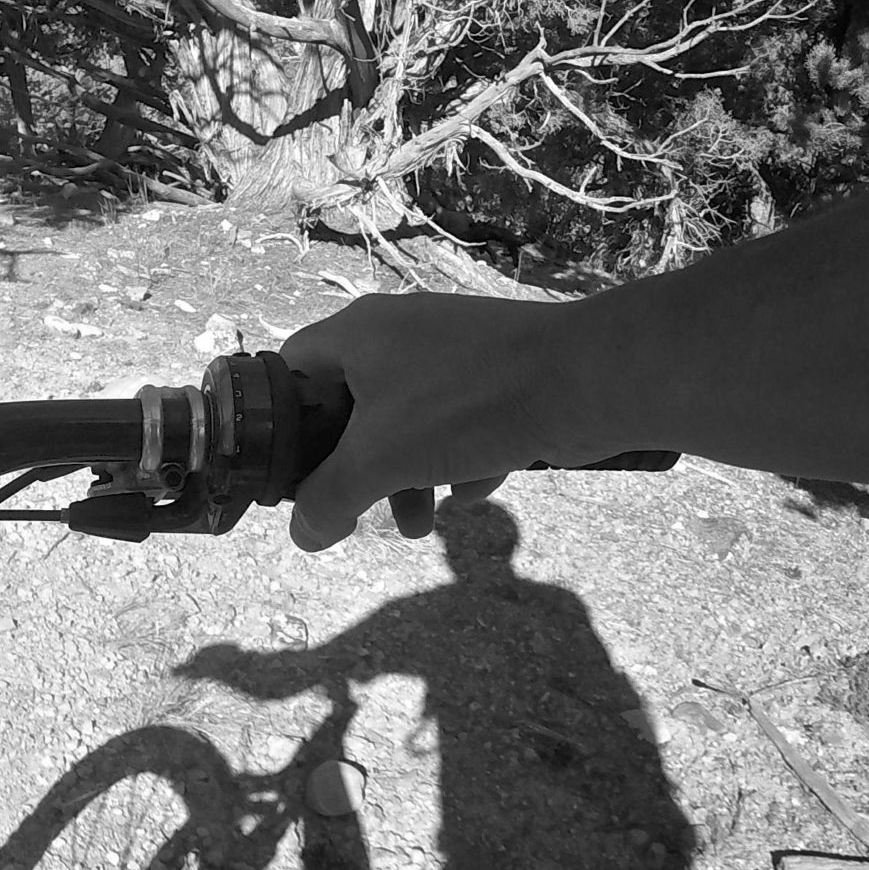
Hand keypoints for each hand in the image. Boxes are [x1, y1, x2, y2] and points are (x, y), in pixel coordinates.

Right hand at [278, 292, 585, 550]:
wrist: (587, 379)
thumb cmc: (466, 406)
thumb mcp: (382, 459)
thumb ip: (332, 498)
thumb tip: (302, 536)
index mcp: (357, 334)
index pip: (291, 369)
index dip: (281, 424)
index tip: (291, 473)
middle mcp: (398, 333)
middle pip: (352, 405)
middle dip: (357, 468)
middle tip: (358, 509)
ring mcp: (451, 350)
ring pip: (408, 419)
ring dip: (407, 476)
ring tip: (423, 526)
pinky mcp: (495, 371)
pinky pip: (457, 418)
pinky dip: (457, 457)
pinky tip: (473, 488)